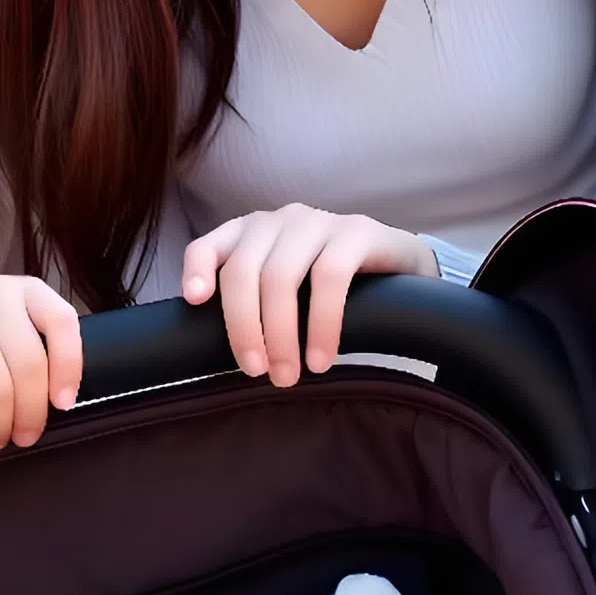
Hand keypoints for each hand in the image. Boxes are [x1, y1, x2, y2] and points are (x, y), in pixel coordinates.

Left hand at [182, 206, 439, 386]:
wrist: (401, 268)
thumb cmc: (333, 288)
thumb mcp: (287, 290)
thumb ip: (256, 304)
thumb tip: (229, 353)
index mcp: (252, 233)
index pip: (209, 244)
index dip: (197, 270)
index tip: (194, 302)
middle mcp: (280, 220)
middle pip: (244, 271)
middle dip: (245, 328)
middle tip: (257, 372)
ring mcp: (318, 222)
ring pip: (282, 276)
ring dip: (282, 333)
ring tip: (289, 374)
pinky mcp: (357, 231)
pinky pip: (330, 278)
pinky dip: (322, 323)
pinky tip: (322, 356)